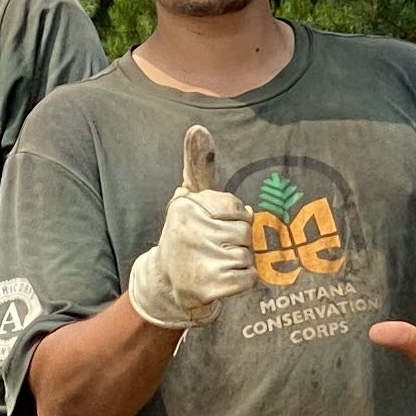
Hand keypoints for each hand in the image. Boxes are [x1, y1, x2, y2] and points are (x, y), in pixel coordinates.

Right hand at [126, 123, 254, 328]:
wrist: (166, 282)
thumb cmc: (187, 233)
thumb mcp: (189, 197)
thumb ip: (198, 164)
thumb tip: (197, 127)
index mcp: (187, 206)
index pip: (238, 207)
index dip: (235, 217)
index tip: (217, 224)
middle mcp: (189, 231)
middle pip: (246, 232)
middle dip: (239, 241)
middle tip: (218, 247)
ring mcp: (199, 261)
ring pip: (248, 256)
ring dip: (240, 262)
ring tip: (218, 262)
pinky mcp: (209, 287)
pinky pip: (248, 279)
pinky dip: (242, 281)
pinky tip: (223, 279)